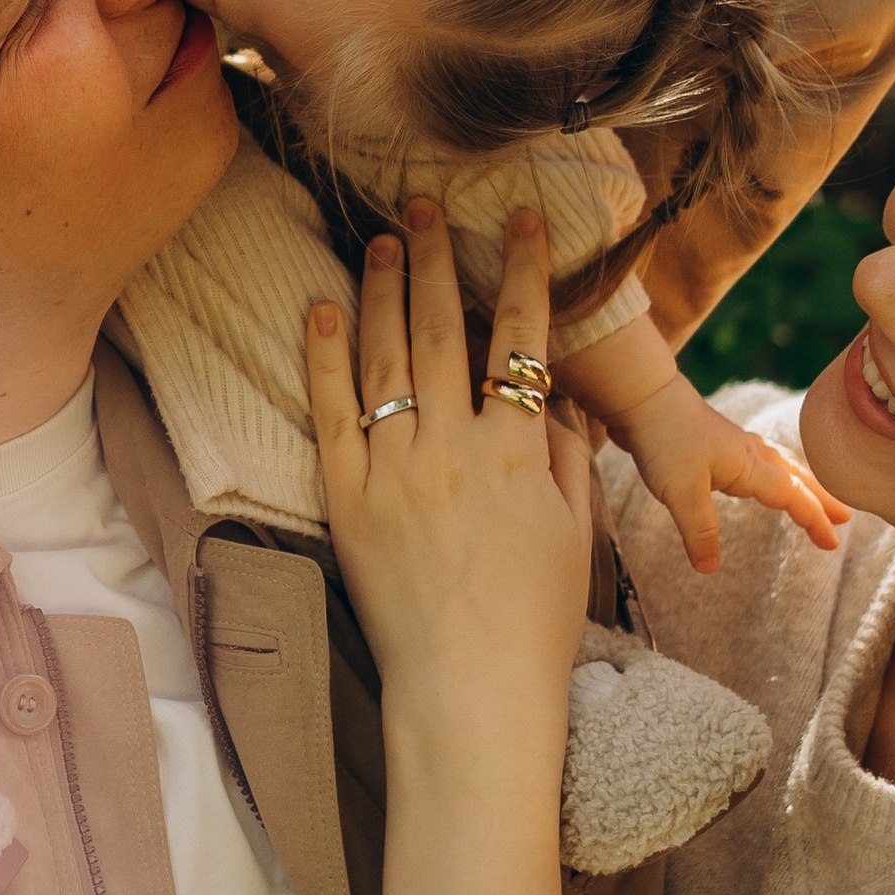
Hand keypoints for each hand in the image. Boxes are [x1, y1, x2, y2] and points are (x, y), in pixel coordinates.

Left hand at [306, 203, 590, 772]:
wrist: (468, 691)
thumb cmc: (534, 621)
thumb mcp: (572, 531)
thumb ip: (564, 456)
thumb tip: (551, 398)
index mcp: (518, 453)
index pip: (521, 339)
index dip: (525, 272)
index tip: (522, 222)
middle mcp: (454, 449)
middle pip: (441, 329)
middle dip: (438, 256)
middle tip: (427, 203)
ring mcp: (395, 472)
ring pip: (384, 358)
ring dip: (381, 289)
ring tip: (380, 239)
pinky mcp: (347, 502)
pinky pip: (331, 414)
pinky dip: (324, 356)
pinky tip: (321, 309)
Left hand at [612, 366, 848, 574]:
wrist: (643, 397)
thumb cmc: (664, 439)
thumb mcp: (679, 493)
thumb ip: (699, 530)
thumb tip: (710, 569)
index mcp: (749, 466)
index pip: (792, 497)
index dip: (814, 519)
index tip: (833, 542)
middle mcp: (750, 455)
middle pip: (796, 478)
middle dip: (821, 499)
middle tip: (846, 518)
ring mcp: (735, 447)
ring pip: (781, 467)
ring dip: (802, 483)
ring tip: (817, 496)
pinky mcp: (719, 444)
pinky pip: (761, 461)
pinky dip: (776, 472)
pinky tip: (764, 476)